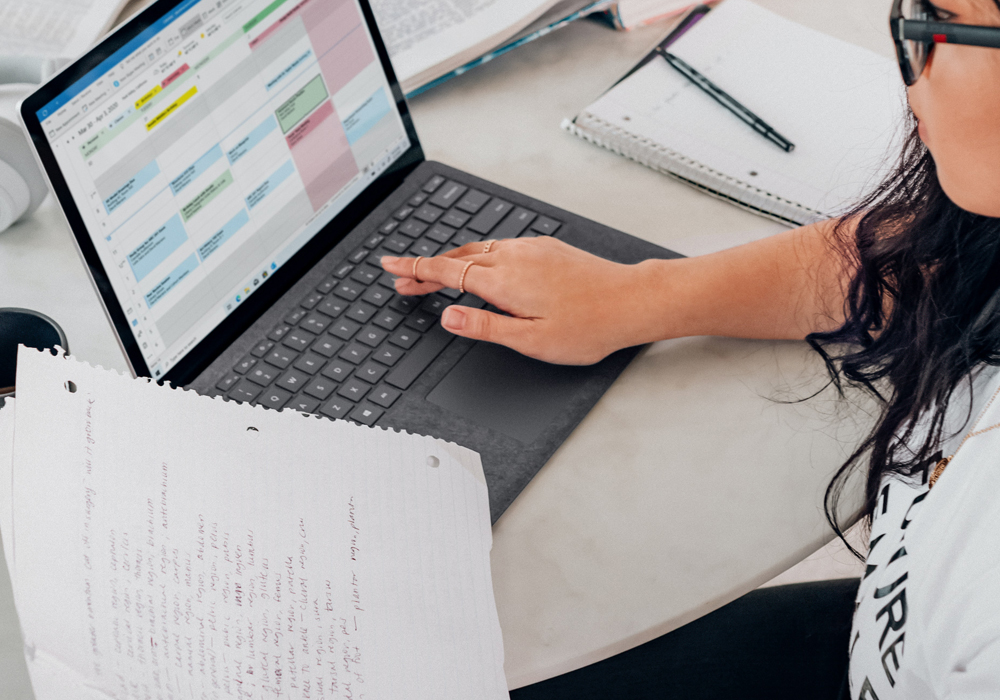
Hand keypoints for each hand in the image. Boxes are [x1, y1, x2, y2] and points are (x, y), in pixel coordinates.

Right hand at [380, 237, 664, 364]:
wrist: (631, 300)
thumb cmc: (588, 326)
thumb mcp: (530, 340)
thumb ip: (485, 327)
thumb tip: (448, 317)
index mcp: (504, 281)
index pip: (445, 272)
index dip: (414, 269)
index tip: (390, 266)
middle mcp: (514, 257)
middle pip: (456, 258)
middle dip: (425, 268)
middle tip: (402, 279)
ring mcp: (530, 249)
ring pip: (477, 250)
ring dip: (450, 261)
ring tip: (433, 275)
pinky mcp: (545, 247)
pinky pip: (499, 246)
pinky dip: (477, 255)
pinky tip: (479, 266)